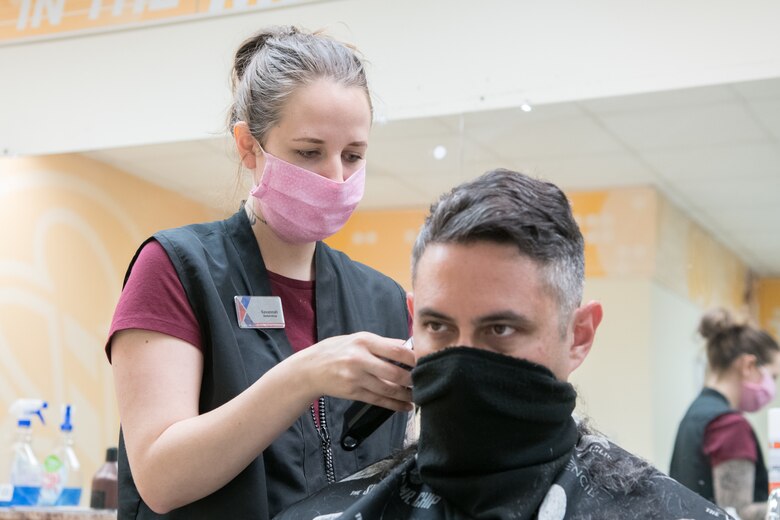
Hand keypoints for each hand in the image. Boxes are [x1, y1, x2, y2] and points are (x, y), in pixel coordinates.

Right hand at [293, 332, 414, 411]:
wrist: (310, 368)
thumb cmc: (336, 350)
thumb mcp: (357, 339)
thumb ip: (382, 344)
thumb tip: (407, 347)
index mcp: (364, 341)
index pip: (397, 350)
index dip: (415, 359)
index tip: (427, 362)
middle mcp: (360, 359)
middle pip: (395, 373)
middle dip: (414, 380)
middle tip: (426, 382)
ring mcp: (356, 377)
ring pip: (388, 389)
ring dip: (407, 395)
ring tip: (419, 397)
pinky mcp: (353, 392)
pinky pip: (378, 400)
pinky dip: (394, 405)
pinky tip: (405, 406)